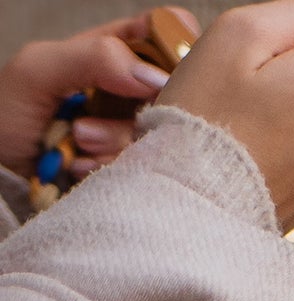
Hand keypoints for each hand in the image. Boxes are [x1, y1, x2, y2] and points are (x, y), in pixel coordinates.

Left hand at [0, 11, 198, 178]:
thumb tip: (155, 77)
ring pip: (155, 133)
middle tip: (94, 113)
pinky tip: (78, 164)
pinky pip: (142, 168)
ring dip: (113, 140)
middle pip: (169, 90)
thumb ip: (93, 58)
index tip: (158, 72)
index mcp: (109, 52)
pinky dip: (109, 166)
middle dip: (138, 105)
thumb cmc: (6, 114)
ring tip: (77, 139)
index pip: (160, 34)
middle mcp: (126, 90)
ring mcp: (128, 130)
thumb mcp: (38, 68)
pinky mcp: (127, 168)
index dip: (172, 46)